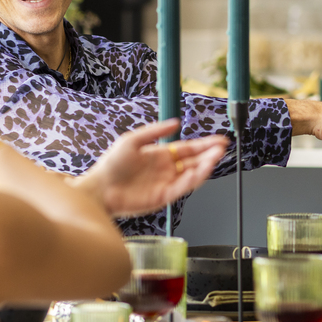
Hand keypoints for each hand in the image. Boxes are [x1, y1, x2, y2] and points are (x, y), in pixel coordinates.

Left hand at [77, 120, 227, 217]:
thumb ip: (154, 131)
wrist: (100, 188)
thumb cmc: (111, 164)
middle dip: (209, 155)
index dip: (204, 144)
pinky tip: (197, 173)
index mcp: (161, 155)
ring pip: (191, 176)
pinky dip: (190, 181)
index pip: (188, 149)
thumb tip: (176, 123)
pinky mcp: (162, 197)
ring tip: (214, 159)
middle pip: (193, 162)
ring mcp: (165, 184)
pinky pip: (181, 189)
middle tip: (221, 150)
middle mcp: (166, 169)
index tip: (219, 140)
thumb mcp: (132, 140)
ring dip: (204, 168)